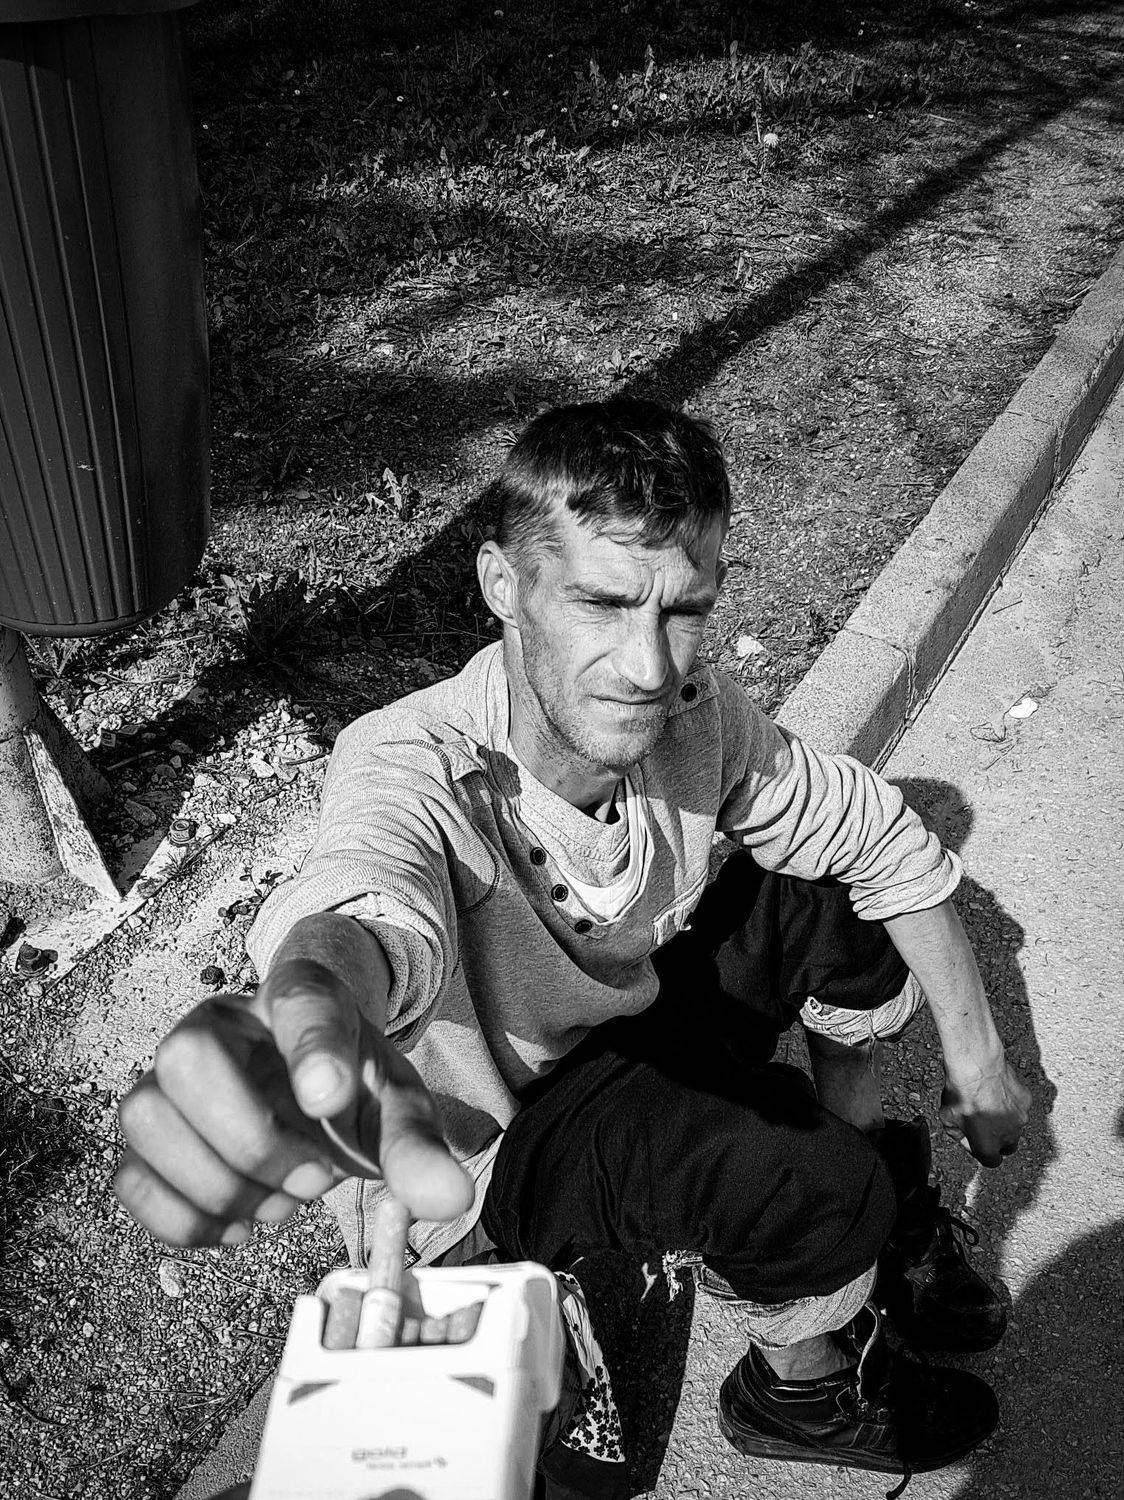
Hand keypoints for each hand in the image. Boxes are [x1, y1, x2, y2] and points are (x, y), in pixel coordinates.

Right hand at [114, 981, 472, 1246]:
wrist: (315, 1079)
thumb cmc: (349, 1081)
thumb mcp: (394, 1103)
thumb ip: (417, 1147)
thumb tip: (452, 1198)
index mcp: (300, 995)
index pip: (300, 1001)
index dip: (311, 1047)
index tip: (330, 1097)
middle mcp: (222, 1022)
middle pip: (188, 1055)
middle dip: (251, 1138)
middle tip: (312, 1177)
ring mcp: (174, 1075)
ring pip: (146, 1116)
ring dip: (217, 1182)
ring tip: (277, 1201)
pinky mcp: (154, 1133)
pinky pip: (129, 1177)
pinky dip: (183, 1217)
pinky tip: (240, 1222)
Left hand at [939, 1052, 1031, 1166]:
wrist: (978, 1065)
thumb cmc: (961, 1090)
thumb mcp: (947, 1117)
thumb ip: (957, 1133)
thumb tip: (962, 1135)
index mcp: (988, 1144)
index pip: (991, 1161)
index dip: (981, 1151)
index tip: (975, 1140)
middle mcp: (1009, 1135)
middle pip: (1007, 1146)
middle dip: (996, 1140)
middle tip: (982, 1124)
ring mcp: (1021, 1118)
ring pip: (1014, 1126)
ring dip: (1004, 1120)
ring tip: (987, 1102)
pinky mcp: (1026, 1101)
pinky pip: (1019, 1107)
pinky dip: (1011, 1104)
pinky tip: (996, 1091)